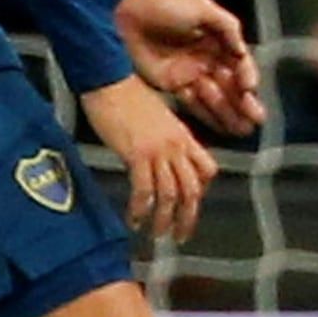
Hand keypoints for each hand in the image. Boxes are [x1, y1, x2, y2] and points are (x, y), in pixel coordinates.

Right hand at [80, 73, 213, 240]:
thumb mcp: (156, 118)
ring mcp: (160, 150)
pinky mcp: (138, 153)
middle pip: (194, 189)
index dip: (201, 190)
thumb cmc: (126, 96)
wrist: (110, 79)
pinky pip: (145, 189)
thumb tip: (157, 158)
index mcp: (184, 136)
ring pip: (172, 194)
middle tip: (180, 237)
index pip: (207, 169)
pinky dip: (140, 209)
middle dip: (189, 217)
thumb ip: (163, 139)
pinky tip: (134, 220)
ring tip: (157, 236)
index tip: (189, 206)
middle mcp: (177, 145)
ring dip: (165, 219)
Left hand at [119, 0, 260, 135]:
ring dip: (230, 114)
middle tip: (256, 119)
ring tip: (244, 130)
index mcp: (217, 41)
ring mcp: (189, 74)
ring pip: (215, 98)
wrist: (124, 16)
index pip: (239, 63)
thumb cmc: (164, 7)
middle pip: (230, 85)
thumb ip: (227, 26)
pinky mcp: (172, 85)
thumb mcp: (202, 8)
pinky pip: (193, 104)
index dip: (246, 76)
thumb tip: (242, 52)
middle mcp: (207, 59)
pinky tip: (223, 128)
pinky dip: (208, 117)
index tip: (249, 89)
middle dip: (244, 102)